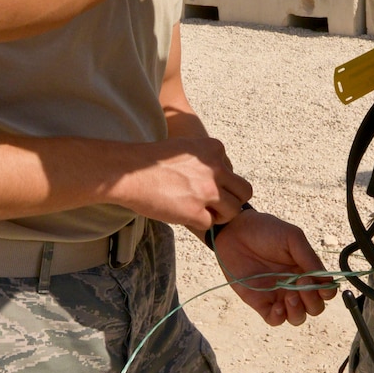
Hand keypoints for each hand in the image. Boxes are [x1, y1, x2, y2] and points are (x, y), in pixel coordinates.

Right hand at [114, 134, 252, 233]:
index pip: (233, 171)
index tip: (202, 184)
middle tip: (215, 205)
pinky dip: (199, 223)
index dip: (221, 182)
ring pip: (234, 211)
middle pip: (244, 191)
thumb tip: (218, 179)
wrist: (129, 172)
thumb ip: (205, 160)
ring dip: (219, 215)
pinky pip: (210, 224)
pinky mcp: (196, 211)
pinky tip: (183, 215)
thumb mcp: (185, 148)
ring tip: (200, 211)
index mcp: (214, 149)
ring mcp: (208, 191)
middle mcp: (216, 169)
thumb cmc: (150, 161)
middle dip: (231, 200)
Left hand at [206, 209, 336, 325]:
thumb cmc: (265, 230)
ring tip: (290, 296)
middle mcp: (295, 286)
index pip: (325, 291)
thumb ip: (310, 258)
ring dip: (298, 312)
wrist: (235, 231)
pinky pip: (275, 320)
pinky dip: (279, 317)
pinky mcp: (260, 302)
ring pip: (297, 318)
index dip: (326, 292)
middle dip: (313, 301)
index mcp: (307, 271)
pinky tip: (277, 306)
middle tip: (301, 284)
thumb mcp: (293, 238)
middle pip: (315, 308)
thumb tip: (326, 279)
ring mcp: (278, 296)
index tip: (317, 282)